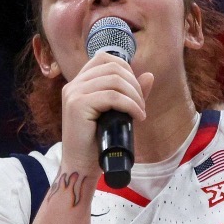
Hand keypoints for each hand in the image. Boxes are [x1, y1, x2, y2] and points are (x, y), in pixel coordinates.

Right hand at [58, 51, 154, 177]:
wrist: (82, 165)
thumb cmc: (98, 141)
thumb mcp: (116, 112)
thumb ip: (130, 94)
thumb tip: (149, 75)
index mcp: (79, 83)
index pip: (104, 58)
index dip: (126, 68)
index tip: (135, 90)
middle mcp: (74, 84)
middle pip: (113, 67)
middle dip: (134, 84)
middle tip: (141, 105)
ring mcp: (73, 93)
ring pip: (114, 81)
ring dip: (134, 96)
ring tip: (140, 113)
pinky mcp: (77, 105)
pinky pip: (112, 97)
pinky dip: (130, 105)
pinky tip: (137, 117)